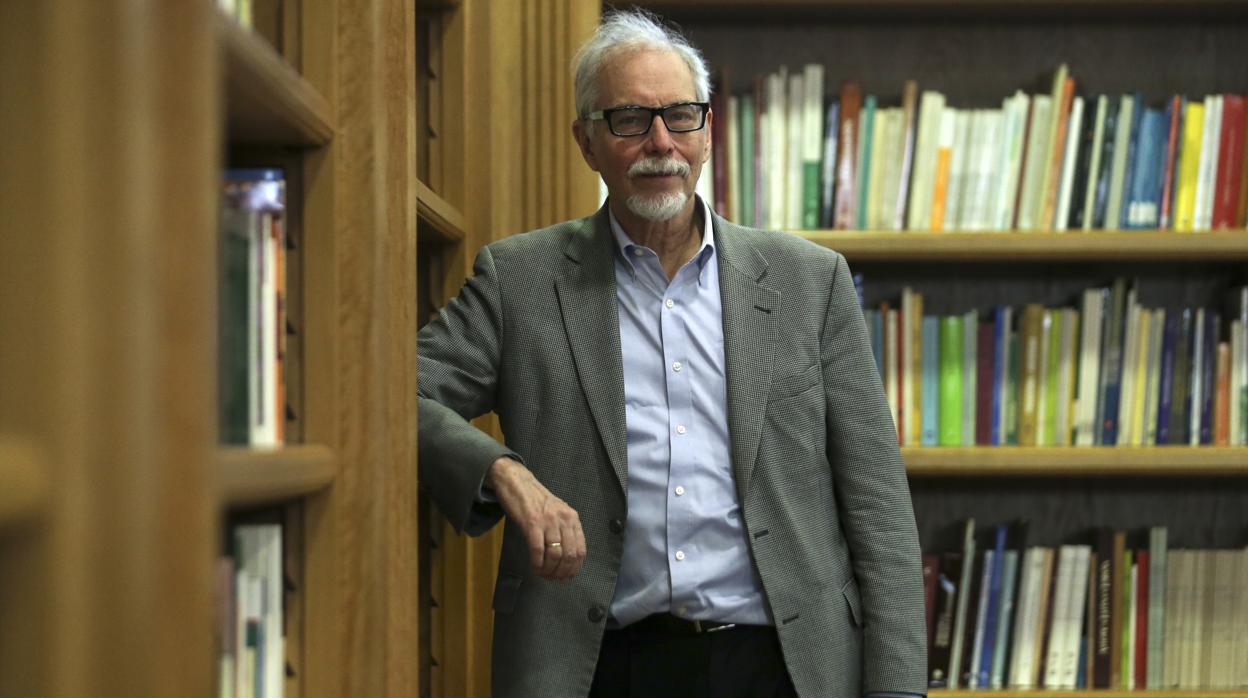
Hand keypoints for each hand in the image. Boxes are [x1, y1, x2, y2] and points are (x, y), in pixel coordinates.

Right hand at [487, 456, 586, 580]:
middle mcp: (564, 519)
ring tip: (542, 574)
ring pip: (555, 555)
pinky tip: (535, 568)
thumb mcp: (557, 512)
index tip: (566, 577)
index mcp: (572, 518)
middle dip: (562, 572)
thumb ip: (564, 530)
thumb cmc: (536, 499)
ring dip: (549, 570)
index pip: (581, 549)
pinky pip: (538, 550)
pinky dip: (537, 563)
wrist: (517, 482)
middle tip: (553, 579)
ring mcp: (548, 521)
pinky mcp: (532, 522)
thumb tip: (566, 559)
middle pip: (569, 555)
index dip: (574, 568)